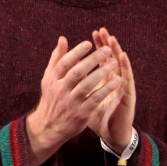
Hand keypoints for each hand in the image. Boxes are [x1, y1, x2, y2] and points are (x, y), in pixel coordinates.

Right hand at [25, 37, 120, 165]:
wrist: (49, 127)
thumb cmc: (52, 97)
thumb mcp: (50, 78)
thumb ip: (57, 58)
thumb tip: (63, 38)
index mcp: (52, 79)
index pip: (64, 62)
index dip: (76, 52)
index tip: (89, 43)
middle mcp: (60, 90)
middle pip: (77, 72)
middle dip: (93, 59)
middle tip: (107, 49)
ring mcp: (71, 102)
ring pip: (87, 85)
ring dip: (102, 72)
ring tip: (114, 62)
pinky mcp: (81, 113)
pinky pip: (96, 98)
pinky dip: (106, 89)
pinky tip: (117, 80)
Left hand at [87, 27, 135, 152]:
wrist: (110, 134)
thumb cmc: (97, 117)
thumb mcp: (83, 99)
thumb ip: (76, 85)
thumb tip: (64, 74)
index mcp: (104, 81)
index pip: (101, 60)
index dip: (97, 48)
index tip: (92, 35)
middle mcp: (114, 81)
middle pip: (111, 59)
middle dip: (106, 45)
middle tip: (102, 31)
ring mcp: (122, 87)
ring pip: (120, 65)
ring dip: (117, 51)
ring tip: (111, 39)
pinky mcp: (128, 95)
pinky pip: (127, 78)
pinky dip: (126, 66)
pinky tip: (122, 56)